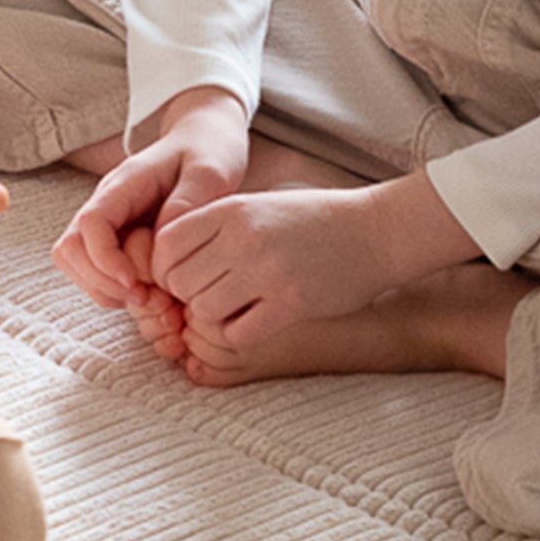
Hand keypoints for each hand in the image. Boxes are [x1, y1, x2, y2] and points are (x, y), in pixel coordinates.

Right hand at [54, 86, 248, 308]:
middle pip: (69, 250)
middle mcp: (106, 205)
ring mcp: (107, 224)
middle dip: (102, 283)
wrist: (206, 143)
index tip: (137, 284)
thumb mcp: (212, 171)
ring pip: (75, 265)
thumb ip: (189, 199)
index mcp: (124, 185)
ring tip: (150, 301)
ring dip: (106, 291)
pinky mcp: (116, 241)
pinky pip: (95, 273)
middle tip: (147, 299)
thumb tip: (163, 238)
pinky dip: (115, 293)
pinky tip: (151, 296)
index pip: (91, 224)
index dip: (105, 260)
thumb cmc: (209, 153)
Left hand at [153, 170, 477, 347]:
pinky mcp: (291, 304)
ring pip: (203, 311)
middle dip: (188, 295)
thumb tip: (163, 261)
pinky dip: (239, 333)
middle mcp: (244, 239)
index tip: (183, 275)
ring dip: (212, 317)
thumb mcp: (257, 206)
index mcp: (231, 210)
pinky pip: (237, 334)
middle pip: (179, 282)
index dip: (165, 268)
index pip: (165, 245)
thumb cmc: (311, 220)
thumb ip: (212, 227)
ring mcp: (267, 272)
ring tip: (234, 307)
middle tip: (211, 295)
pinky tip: (255, 320)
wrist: (376, 231)